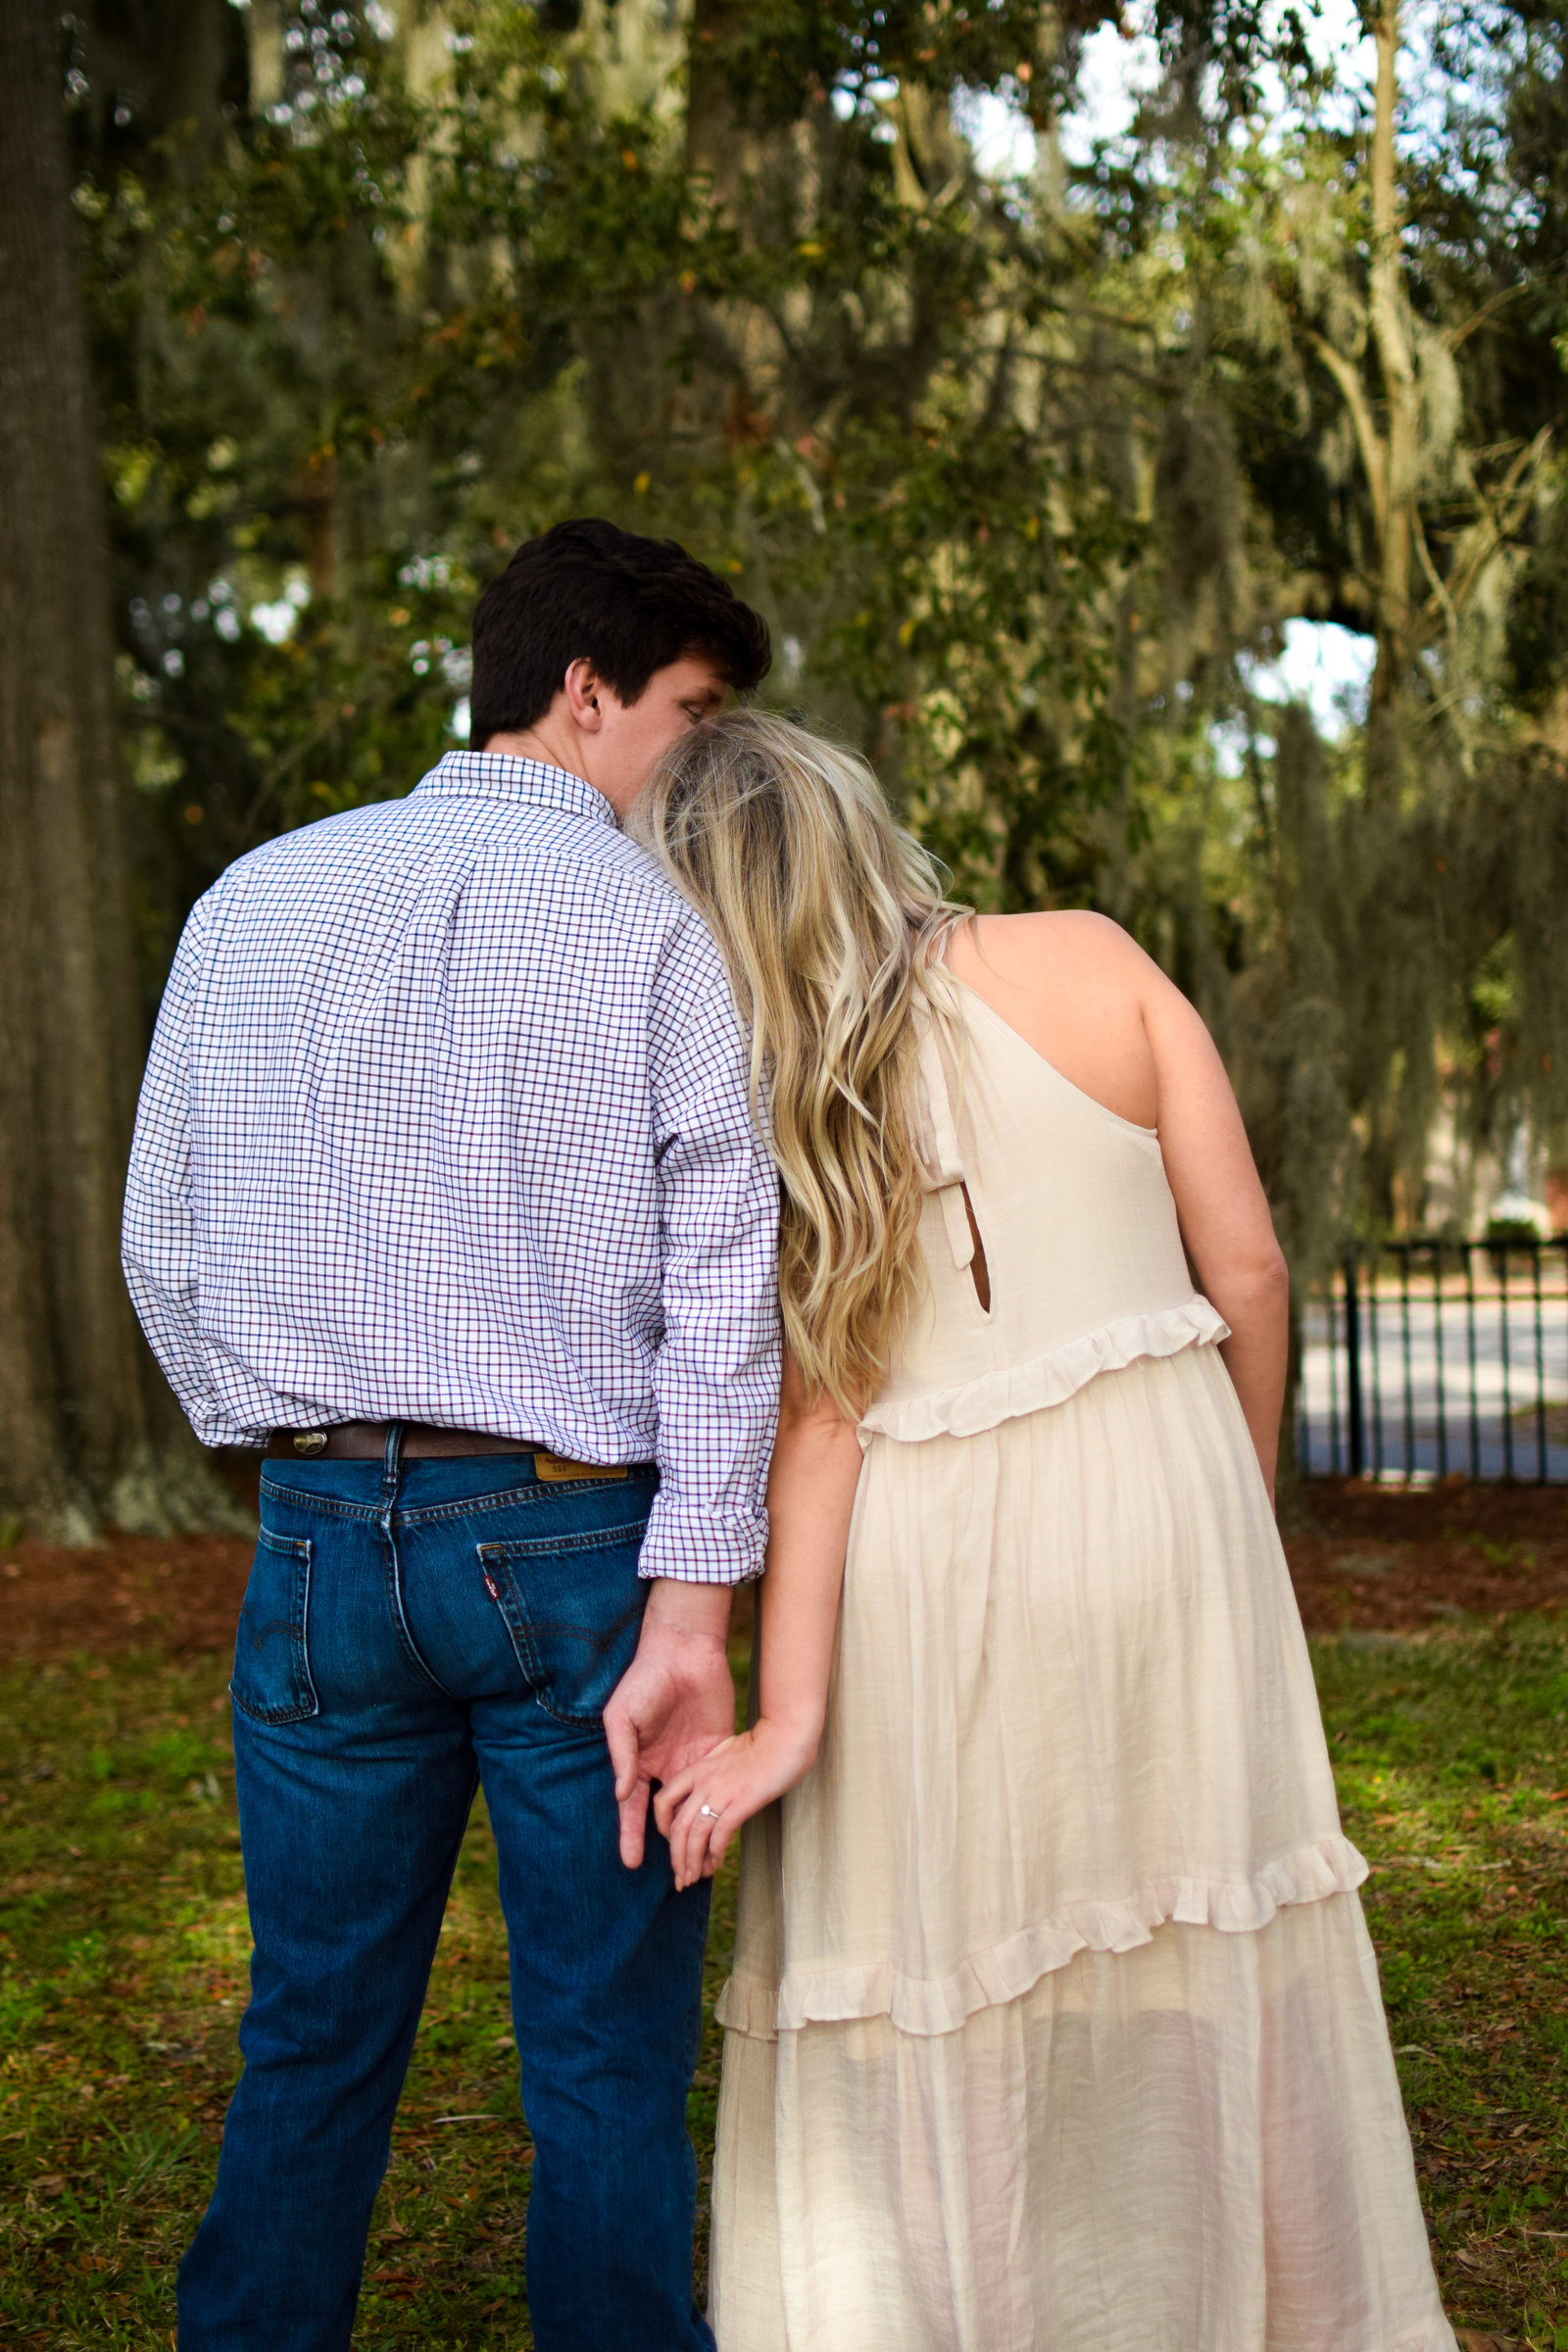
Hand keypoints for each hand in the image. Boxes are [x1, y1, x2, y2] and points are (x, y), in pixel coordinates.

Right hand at [602, 1580, 734, 1869]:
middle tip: (675, 1878)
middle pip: (664, 1815)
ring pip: (694, 1806)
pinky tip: (724, 1828)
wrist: (684, 1648)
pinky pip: (718, 1783)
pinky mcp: (717, 1748)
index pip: (632, 1807)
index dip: (631, 1835)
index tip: (632, 1863)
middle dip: (668, 1846)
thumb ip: (622, 1755)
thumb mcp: (622, 1716)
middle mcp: (664, 1766)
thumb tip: (622, 1795)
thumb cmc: (645, 1678)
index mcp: (637, 1760)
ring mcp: (692, 1759)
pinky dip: (720, 1806)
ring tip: (701, 1864)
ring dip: (697, 1833)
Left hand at [653, 1716, 818, 1890]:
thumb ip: (713, 1771)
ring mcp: (721, 1792)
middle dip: (676, 1858)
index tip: (672, 1843)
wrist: (786, 1736)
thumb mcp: (726, 1752)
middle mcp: (704, 1781)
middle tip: (681, 1878)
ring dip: (691, 1862)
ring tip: (694, 1879)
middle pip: (676, 1826)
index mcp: (698, 1768)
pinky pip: (719, 1834)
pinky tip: (717, 1863)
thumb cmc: (763, 1743)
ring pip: (694, 1835)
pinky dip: (715, 1853)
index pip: (663, 1800)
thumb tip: (710, 1794)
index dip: (662, 1826)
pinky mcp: (741, 1802)